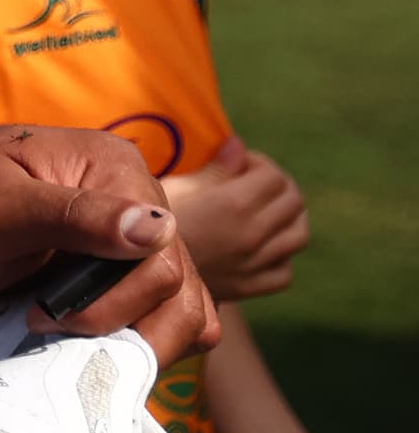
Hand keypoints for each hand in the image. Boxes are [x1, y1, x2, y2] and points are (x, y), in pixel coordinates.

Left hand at [0, 120, 213, 360]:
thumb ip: (74, 216)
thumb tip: (158, 228)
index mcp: (115, 172)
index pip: (161, 253)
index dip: (115, 299)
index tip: (45, 313)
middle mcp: (134, 205)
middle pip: (177, 288)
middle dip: (121, 324)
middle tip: (44, 325)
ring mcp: (125, 245)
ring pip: (180, 310)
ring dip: (134, 341)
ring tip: (64, 339)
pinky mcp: (110, 279)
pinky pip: (154, 319)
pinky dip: (134, 343)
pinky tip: (92, 350)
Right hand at [161, 138, 309, 303]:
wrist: (135, 273)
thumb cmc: (146, 223)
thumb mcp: (174, 188)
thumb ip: (213, 169)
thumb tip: (238, 146)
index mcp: (234, 204)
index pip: (274, 177)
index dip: (259, 164)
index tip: (238, 164)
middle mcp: (253, 234)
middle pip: (294, 203)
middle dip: (277, 187)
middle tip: (252, 184)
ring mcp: (255, 264)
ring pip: (298, 235)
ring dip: (287, 219)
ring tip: (263, 213)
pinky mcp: (250, 287)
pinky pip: (285, 272)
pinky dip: (279, 258)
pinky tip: (260, 249)